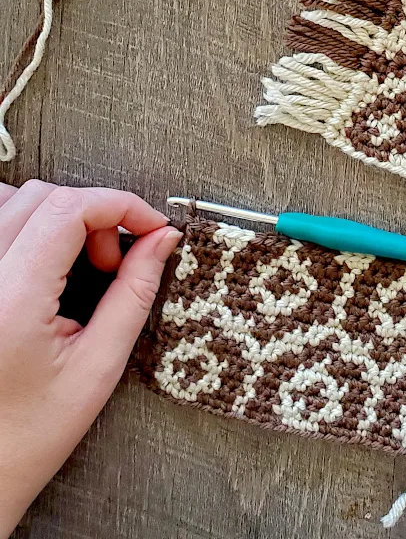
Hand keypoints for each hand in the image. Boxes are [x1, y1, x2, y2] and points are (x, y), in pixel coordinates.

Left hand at [0, 181, 180, 537]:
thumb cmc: (27, 436)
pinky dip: (26, 224)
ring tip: (80, 262)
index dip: (121, 205)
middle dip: (95, 214)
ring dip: (59, 215)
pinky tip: (47, 260)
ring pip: (12, 200)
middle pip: (43, 196)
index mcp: (12, 301)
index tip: (152, 226)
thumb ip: (133, 294)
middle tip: (116, 260)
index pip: (70, 209)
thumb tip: (161, 241)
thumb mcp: (98, 367)